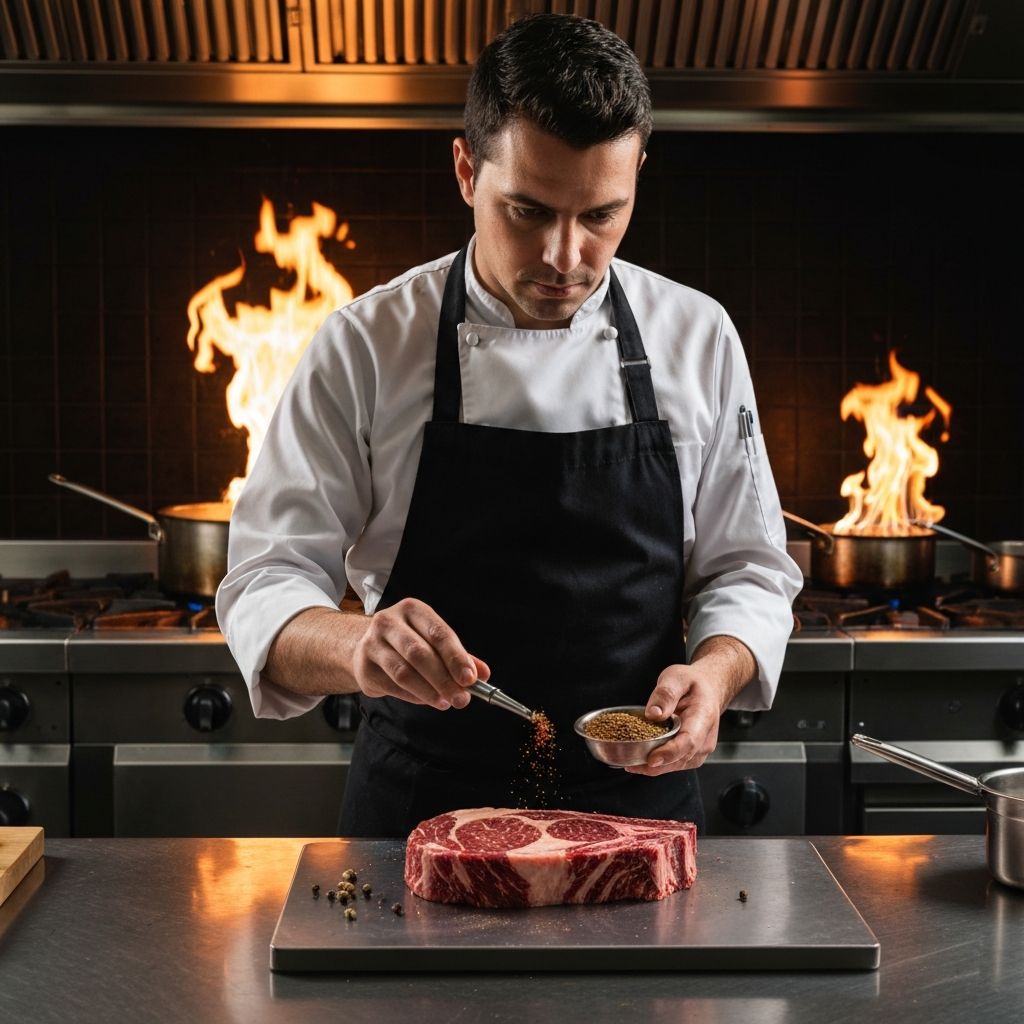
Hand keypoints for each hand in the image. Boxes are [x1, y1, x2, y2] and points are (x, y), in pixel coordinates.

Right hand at [353, 597, 489, 710]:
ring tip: (445, 702)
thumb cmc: (406, 642)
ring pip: (404, 672)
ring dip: (428, 691)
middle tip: (461, 698)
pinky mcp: (364, 667)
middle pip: (420, 653)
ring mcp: (372, 644)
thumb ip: (458, 656)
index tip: (470, 679)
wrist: (364, 647)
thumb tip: (483, 674)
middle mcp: (389, 622)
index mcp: (412, 610)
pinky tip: (426, 700)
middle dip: (444, 679)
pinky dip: (413, 696)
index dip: (456, 657)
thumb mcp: (432, 640)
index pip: (438, 633)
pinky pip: (392, 686)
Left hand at [624, 663, 724, 775]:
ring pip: (677, 765)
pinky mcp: (693, 754)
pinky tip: (641, 761)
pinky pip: (676, 764)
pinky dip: (659, 765)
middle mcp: (705, 737)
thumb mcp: (676, 677)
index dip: (670, 753)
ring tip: (631, 763)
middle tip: (630, 763)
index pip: (689, 741)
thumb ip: (665, 694)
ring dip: (655, 768)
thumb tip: (653, 714)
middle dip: (656, 765)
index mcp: (703, 716)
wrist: (707, 690)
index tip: (651, 759)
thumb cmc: (692, 684)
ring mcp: (701, 748)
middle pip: (682, 758)